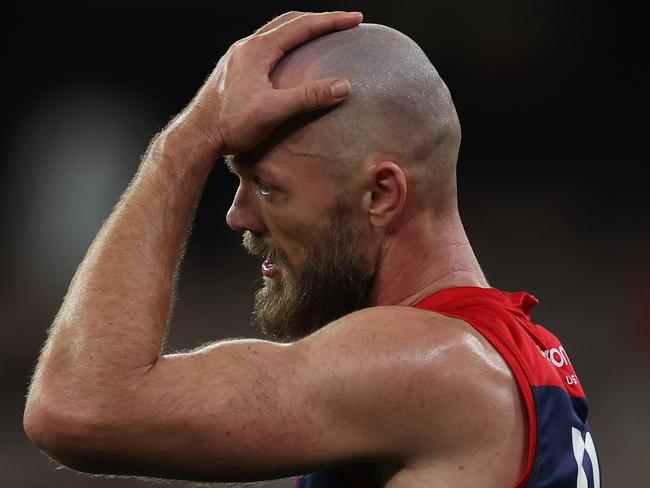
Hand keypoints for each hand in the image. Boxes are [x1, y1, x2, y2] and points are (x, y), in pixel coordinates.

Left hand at [174, 11, 362, 154]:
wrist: (197, 135)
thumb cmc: (231, 124)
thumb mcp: (274, 111)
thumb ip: (309, 97)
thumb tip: (343, 86)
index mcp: (258, 50)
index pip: (302, 26)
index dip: (332, 21)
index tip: (355, 19)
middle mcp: (247, 47)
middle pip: (289, 22)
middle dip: (319, 21)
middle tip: (343, 23)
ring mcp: (238, 57)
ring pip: (275, 33)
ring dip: (300, 30)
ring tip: (321, 35)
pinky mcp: (234, 69)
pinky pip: (265, 47)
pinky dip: (285, 45)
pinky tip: (290, 59)